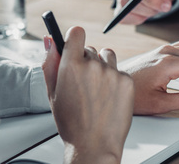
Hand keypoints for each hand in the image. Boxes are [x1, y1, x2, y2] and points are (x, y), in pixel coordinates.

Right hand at [42, 27, 133, 163]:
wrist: (94, 145)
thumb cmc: (72, 123)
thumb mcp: (53, 94)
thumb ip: (50, 63)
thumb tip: (50, 40)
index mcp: (71, 66)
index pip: (76, 32)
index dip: (74, 37)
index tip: (74, 43)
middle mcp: (93, 65)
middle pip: (90, 48)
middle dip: (85, 60)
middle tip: (82, 83)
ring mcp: (112, 73)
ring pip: (107, 56)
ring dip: (102, 66)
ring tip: (96, 89)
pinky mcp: (127, 81)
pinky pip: (120, 70)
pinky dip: (115, 80)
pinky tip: (108, 97)